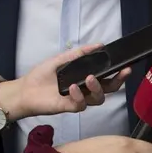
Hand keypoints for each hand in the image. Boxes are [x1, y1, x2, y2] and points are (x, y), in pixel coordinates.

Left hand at [0, 44, 129, 119]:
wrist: (25, 89)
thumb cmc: (42, 75)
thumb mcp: (62, 59)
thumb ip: (80, 53)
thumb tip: (99, 44)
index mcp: (86, 79)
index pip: (107, 77)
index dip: (118, 73)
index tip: (126, 65)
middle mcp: (86, 90)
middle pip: (109, 89)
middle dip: (118, 81)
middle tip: (122, 72)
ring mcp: (79, 100)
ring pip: (98, 99)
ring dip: (97, 88)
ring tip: (89, 77)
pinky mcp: (70, 108)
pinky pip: (81, 104)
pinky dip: (78, 95)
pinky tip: (71, 87)